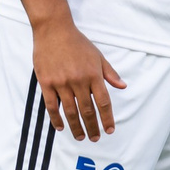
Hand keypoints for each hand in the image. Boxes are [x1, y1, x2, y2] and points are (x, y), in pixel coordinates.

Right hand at [33, 17, 123, 141]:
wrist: (53, 30)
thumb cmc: (77, 42)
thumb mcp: (98, 56)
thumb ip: (109, 73)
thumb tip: (123, 86)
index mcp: (93, 75)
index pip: (103, 102)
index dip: (107, 118)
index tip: (110, 130)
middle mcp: (78, 81)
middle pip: (87, 110)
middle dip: (93, 127)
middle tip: (95, 138)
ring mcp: (61, 82)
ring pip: (70, 111)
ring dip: (76, 126)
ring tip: (80, 137)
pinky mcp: (46, 82)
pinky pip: (51, 105)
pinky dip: (56, 118)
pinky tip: (60, 127)